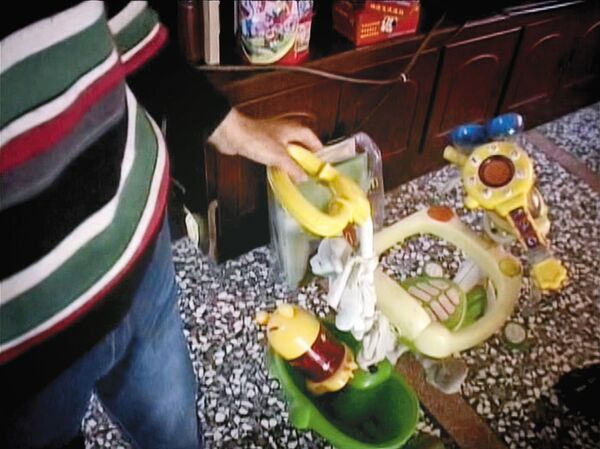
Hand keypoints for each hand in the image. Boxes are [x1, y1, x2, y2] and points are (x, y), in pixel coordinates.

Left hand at [208, 108, 322, 181]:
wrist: (232, 134)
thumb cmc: (254, 137)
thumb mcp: (280, 157)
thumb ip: (294, 169)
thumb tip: (303, 177)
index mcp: (293, 130)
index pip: (312, 138)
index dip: (318, 150)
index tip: (322, 161)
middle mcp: (284, 131)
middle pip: (301, 144)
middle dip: (305, 156)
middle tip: (310, 169)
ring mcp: (272, 136)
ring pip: (288, 148)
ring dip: (292, 159)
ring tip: (296, 172)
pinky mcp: (262, 143)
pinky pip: (276, 153)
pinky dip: (280, 161)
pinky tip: (279, 169)